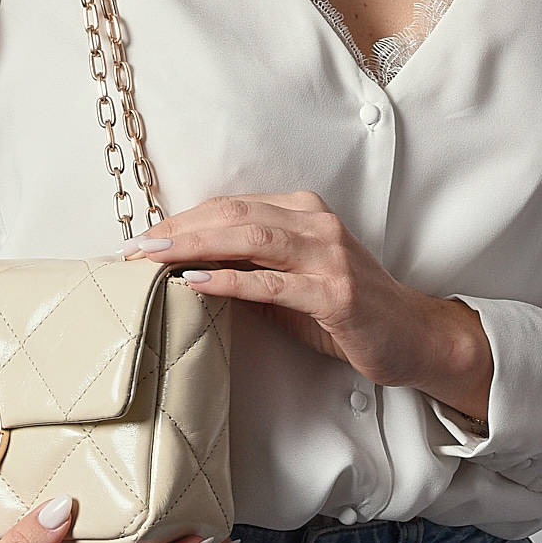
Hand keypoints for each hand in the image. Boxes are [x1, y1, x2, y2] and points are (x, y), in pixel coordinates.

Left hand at [120, 191, 492, 424]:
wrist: (411, 337)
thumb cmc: (347, 312)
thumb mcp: (291, 284)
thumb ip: (249, 270)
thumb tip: (188, 271)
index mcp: (303, 213)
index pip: (229, 206)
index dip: (180, 220)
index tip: (140, 240)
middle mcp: (315, 224)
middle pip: (232, 213)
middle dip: (176, 229)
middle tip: (130, 248)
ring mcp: (328, 256)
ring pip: (249, 237)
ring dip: (193, 247)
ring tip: (151, 260)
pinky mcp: (334, 293)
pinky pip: (273, 282)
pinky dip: (229, 281)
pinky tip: (195, 283)